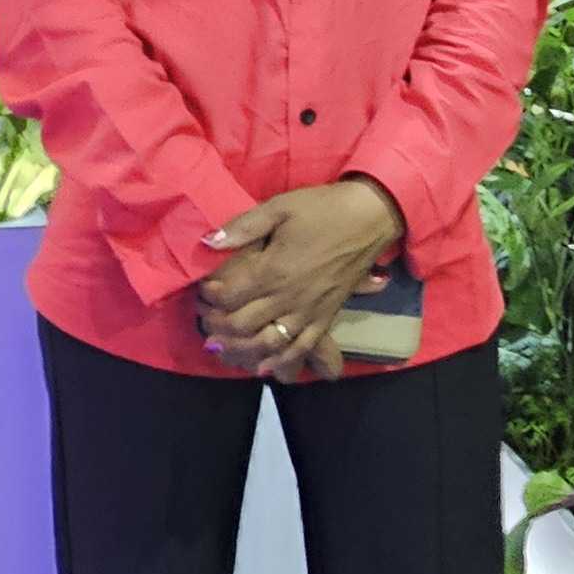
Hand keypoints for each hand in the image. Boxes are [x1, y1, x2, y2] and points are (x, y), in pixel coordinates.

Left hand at [199, 179, 403, 382]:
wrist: (370, 219)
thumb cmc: (322, 210)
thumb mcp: (279, 207)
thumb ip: (243, 227)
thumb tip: (208, 242)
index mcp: (273, 270)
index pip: (228, 297)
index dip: (209, 297)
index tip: (203, 290)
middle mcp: (288, 298)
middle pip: (242, 325)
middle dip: (217, 325)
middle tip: (205, 318)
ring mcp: (308, 312)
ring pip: (267, 344)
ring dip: (241, 349)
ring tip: (223, 345)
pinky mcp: (326, 318)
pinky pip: (300, 349)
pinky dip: (279, 361)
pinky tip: (262, 365)